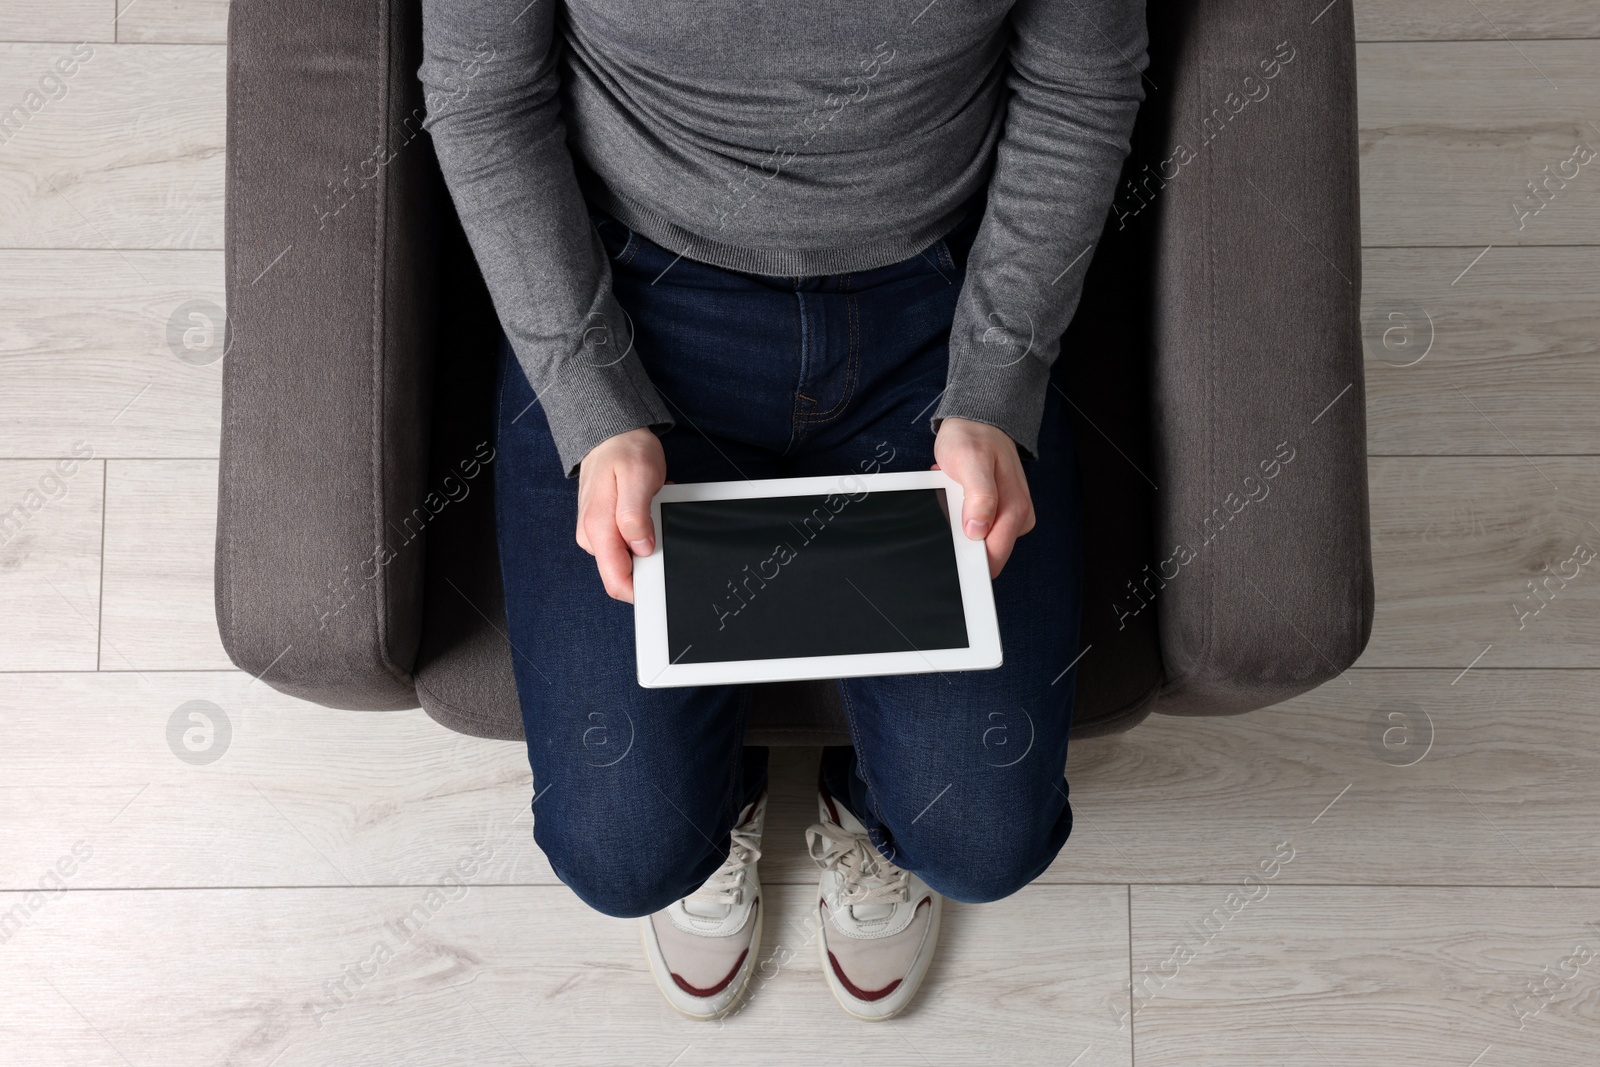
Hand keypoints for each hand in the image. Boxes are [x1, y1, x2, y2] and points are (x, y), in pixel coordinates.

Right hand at [575, 428, 665, 602]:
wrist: (611, 434)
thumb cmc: (624, 450)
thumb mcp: (639, 476)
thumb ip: (636, 516)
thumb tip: (641, 548)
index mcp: (598, 528)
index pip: (616, 581)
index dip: (642, 588)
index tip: (662, 577)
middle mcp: (592, 536)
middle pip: (624, 573)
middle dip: (648, 557)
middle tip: (657, 522)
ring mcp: (596, 533)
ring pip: (628, 558)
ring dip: (647, 540)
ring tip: (651, 509)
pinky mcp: (603, 528)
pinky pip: (627, 542)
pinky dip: (642, 530)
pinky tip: (646, 509)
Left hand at [932, 417, 1035, 578]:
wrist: (978, 422)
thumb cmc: (973, 437)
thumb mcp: (971, 461)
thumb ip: (979, 497)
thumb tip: (978, 531)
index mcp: (1015, 509)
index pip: (994, 557)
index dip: (971, 563)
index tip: (953, 561)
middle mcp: (1018, 517)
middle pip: (984, 553)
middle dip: (961, 536)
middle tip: (952, 503)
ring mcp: (1009, 517)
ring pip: (976, 542)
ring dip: (958, 523)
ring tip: (955, 493)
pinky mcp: (998, 514)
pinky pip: (973, 528)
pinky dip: (959, 515)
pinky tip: (957, 496)